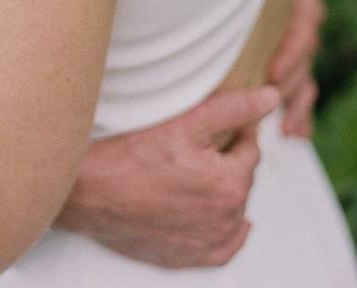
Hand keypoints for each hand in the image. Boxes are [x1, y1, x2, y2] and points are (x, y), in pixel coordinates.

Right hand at [55, 86, 279, 267]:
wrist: (85, 193)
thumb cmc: (128, 156)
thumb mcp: (184, 122)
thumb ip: (233, 108)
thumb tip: (271, 98)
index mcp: (230, 184)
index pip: (250, 147)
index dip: (234, 128)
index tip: (212, 122)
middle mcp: (225, 220)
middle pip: (241, 177)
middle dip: (226, 159)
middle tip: (194, 145)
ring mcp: (206, 243)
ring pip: (233, 209)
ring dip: (222, 190)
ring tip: (191, 172)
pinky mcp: (187, 258)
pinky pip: (223, 247)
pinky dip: (223, 230)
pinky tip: (213, 213)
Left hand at [267, 0, 325, 137]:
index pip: (305, 26)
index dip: (292, 51)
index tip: (271, 72)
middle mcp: (300, 25)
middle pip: (305, 59)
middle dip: (289, 85)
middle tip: (269, 104)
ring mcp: (295, 50)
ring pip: (304, 80)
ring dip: (298, 106)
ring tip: (286, 130)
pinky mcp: (287, 69)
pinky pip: (299, 94)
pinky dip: (300, 115)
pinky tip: (296, 136)